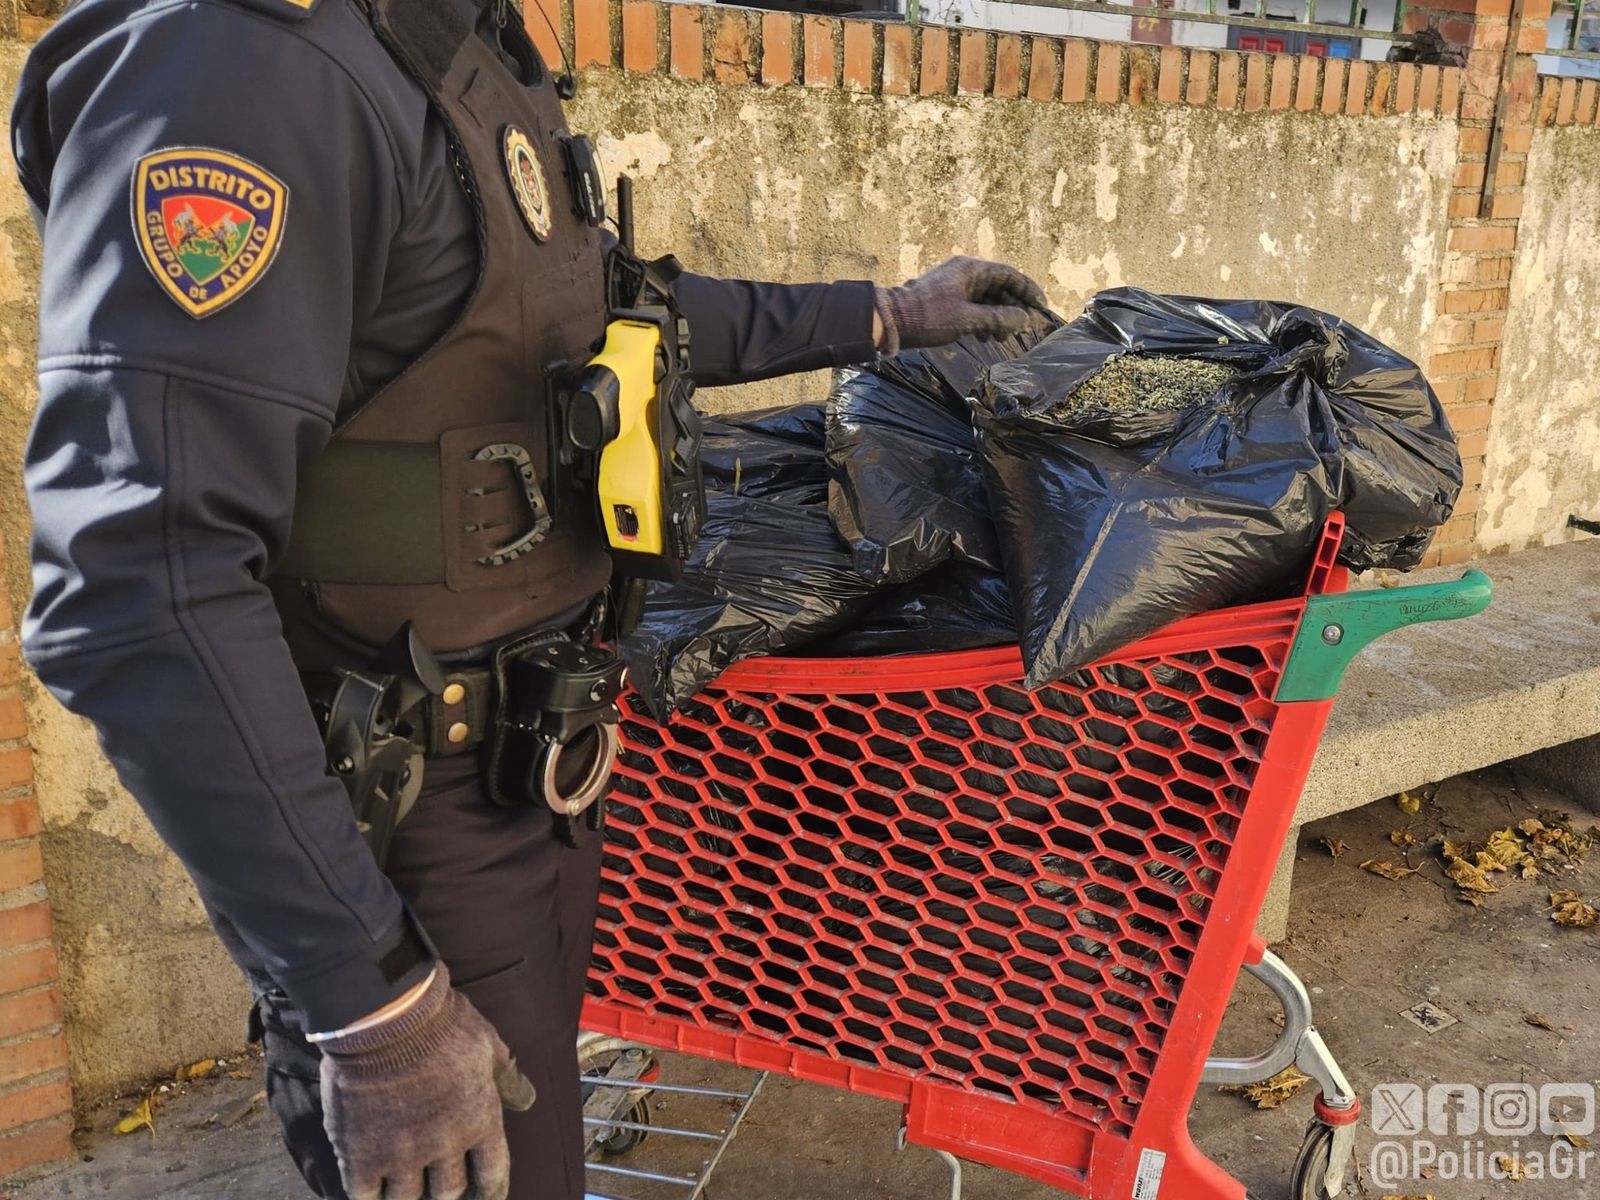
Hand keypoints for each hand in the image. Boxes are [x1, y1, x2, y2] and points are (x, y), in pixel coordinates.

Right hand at [319, 964, 535, 1199]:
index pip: (493, 1175)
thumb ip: (507, 1078)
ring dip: (407, 1195)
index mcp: (481, 1122)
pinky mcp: (361, 1155)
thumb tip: (527, 1100)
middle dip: (445, 1194)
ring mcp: (402, 1154)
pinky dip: (368, 1194)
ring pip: (406, 1199)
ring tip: (402, 1187)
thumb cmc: (443, 1024)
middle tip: (436, 1189)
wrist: (387, 1017)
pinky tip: (369, 1186)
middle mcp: (445, 1147)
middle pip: (449, 1194)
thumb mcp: (487, 1045)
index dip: (489, 1192)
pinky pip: (365, 1194)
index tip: (482, 1196)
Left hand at [874, 256, 1047, 353]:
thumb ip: (998, 318)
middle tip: (1024, 328)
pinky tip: (985, 337)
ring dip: (998, 316)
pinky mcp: (945, 299)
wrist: (891, 321)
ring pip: (986, 298)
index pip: (1009, 275)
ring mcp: (954, 285)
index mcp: (971, 269)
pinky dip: (983, 320)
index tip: (1041, 306)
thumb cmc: (928, 317)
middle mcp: (964, 272)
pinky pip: (973, 306)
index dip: (1028, 290)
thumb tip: (1023, 319)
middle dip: (1013, 307)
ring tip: (1003, 337)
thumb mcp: (967, 319)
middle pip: (998, 286)